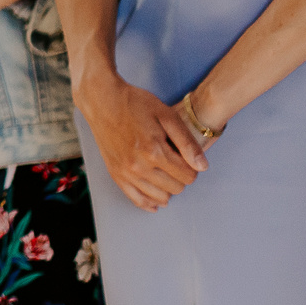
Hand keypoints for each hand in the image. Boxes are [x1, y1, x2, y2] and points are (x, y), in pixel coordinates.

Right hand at [74, 74, 206, 210]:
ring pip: (159, 197)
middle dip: (181, 177)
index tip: (187, 158)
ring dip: (168, 188)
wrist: (102, 101)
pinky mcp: (115, 174)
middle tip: (176, 162)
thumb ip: (187, 142)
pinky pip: (136, 199)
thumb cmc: (135, 103)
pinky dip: (149, 203)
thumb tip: (202, 167)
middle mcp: (139, 166)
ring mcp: (126, 172)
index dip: (193, 167)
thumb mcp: (167, 115)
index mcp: (155, 151)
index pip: (188, 175)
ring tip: (165, 173)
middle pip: (176, 188)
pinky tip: (156, 202)